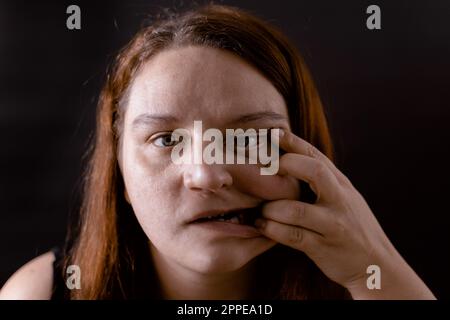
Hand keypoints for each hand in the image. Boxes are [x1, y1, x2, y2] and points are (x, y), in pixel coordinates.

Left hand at [254, 129, 435, 298]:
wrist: (377, 267)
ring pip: (295, 210)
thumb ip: (324, 182)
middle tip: (263, 170)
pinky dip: (272, 229)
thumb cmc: (353, 228)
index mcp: (342, 186)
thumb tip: (292, 159)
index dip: (294, 142)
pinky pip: (292, 236)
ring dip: (271, 208)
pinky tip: (262, 226)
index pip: (317, 156)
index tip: (273, 133)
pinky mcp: (323, 248)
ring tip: (260, 211)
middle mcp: (340, 201)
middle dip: (286, 166)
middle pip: (315, 171)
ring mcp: (333, 225)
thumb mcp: (345, 200)